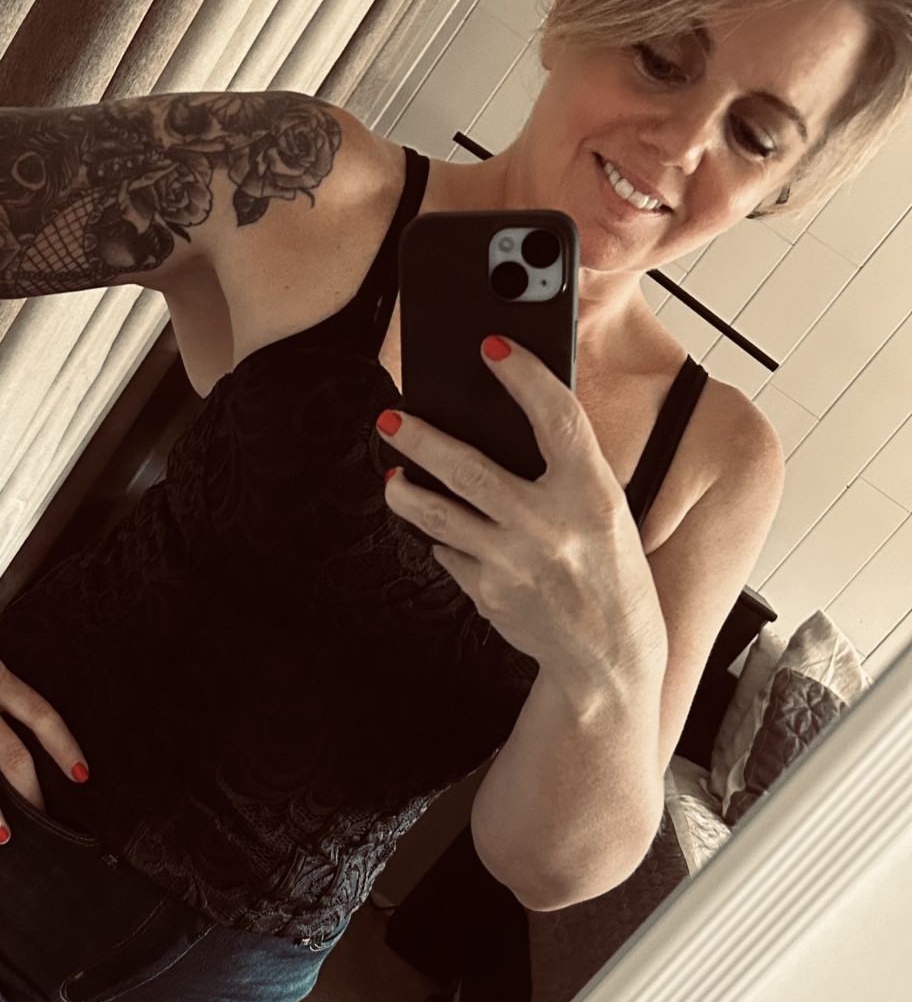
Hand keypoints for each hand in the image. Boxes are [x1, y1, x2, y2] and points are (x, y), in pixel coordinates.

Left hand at [377, 336, 666, 709]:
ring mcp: (514, 563)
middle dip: (421, 438)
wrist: (609, 656)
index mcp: (594, 495)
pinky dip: (443, 537)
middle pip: (468, 468)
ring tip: (394, 477)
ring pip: (438, 514)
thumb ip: (567, 470)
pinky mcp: (488, 593)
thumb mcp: (607, 510)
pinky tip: (442, 530)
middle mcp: (551, 526)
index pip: (556, 418)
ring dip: (406, 491)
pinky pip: (449, 553)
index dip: (524, 375)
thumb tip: (509, 421)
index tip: (493, 346)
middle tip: (391, 417)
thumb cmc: (610, 571)